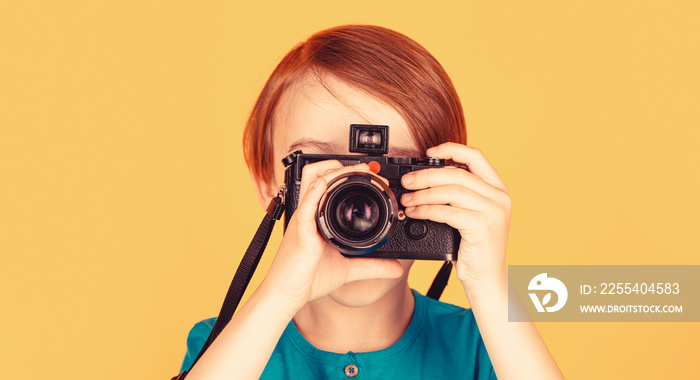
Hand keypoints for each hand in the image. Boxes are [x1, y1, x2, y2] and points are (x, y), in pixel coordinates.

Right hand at [260, 161, 404, 313]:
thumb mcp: (348, 270)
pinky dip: (314, 193)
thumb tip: (396, 268)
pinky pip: (305, 207)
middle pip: (318, 174)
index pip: (329, 185)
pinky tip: (324, 185)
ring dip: (331, 172)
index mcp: (317, 218)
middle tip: (365, 170)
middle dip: (341, 166)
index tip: (372, 174)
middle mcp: (309, 214)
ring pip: (312, 182)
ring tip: (351, 171)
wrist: (287, 295)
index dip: (348, 174)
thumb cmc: (307, 279)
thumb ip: (372, 266)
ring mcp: (303, 221)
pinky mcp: (301, 233)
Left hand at [400, 143, 510, 293]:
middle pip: (457, 174)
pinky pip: (447, 211)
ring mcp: (493, 211)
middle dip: (427, 176)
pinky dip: (427, 210)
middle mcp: (499, 197)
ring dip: (423, 194)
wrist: (487, 278)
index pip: (476, 157)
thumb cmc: (475, 247)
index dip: (452, 149)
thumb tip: (427, 178)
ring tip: (407, 199)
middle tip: (407, 181)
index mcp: (498, 189)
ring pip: (451, 191)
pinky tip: (414, 212)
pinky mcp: (482, 227)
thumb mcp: (472, 214)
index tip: (429, 152)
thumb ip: (461, 194)